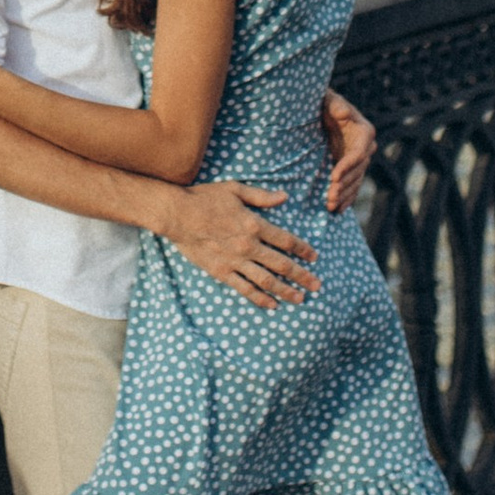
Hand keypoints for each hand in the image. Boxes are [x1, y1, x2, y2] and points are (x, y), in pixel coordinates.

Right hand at [160, 180, 318, 308]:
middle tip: (317, 286)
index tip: (315, 257)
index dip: (303, 249)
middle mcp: (248, 246)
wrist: (177, 215)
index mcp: (254, 224)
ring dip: (286, 291)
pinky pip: (245, 289)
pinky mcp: (221, 272)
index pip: (286, 240)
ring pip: (266, 280)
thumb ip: (261, 196)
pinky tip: (272, 305)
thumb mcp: (235, 189)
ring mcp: (235, 261)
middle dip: (302, 276)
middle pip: (282, 264)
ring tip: (301, 299)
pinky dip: (260, 298)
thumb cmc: (205, 198)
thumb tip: (285, 197)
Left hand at [320, 91, 376, 211]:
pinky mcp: (353, 167)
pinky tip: (338, 209)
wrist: (321, 109)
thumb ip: (335, 104)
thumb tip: (343, 113)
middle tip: (330, 198)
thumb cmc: (324, 101)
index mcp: (365, 132)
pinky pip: (353, 185)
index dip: (347, 167)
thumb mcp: (328, 99)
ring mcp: (360, 159)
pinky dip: (347, 197)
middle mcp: (367, 147)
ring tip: (331, 207)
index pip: (358, 154)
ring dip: (345, 195)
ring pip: (356, 181)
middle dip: (344, 186)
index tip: (333, 177)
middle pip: (358, 171)